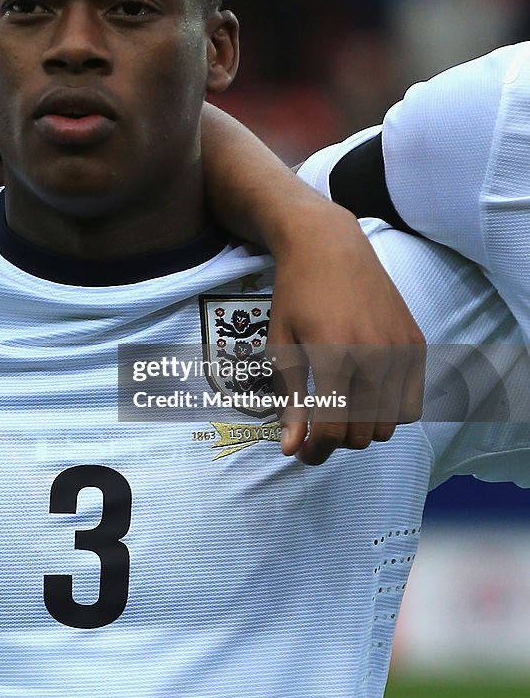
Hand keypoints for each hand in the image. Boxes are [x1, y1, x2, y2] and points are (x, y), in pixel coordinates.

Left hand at [266, 202, 424, 463]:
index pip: (333, 428)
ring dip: (364, 427)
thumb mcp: (281, 344)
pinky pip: (411, 401)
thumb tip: (290, 446)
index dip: (315, 451)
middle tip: (314, 433)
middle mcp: (375, 354)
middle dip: (336, 442)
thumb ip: (290, 398)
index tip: (301, 453)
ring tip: (338, 410)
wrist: (328, 245)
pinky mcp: (416, 343)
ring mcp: (400, 348)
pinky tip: (364, 395)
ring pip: (390, 422)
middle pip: (364, 432)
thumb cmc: (296, 292)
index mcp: (335, 354)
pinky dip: (388, 409)